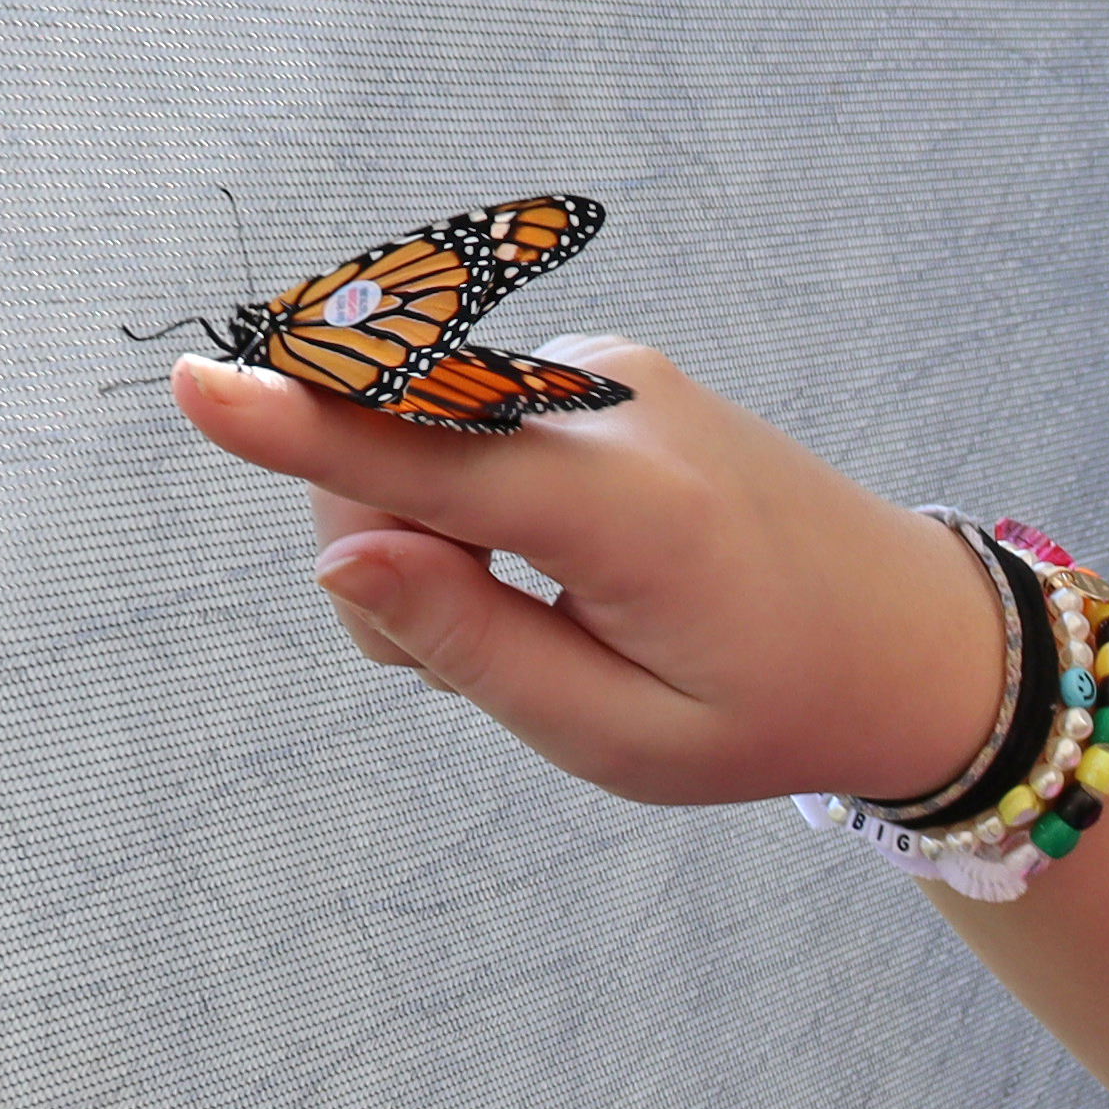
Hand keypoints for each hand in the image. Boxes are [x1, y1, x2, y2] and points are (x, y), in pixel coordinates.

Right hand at [168, 343, 1006, 810]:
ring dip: (423, 543)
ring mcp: (602, 373)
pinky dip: (465, 506)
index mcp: (629, 511)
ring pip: (417, 446)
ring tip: (535, 625)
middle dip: (375, 565)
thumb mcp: (623, 737)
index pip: (433, 461)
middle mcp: (609, 407)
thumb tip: (342, 558)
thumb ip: (474, 648)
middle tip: (466, 665)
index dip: (301, 432)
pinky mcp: (593, 371)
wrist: (909, 635)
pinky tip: (548, 571)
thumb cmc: (772, 708)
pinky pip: (463, 431)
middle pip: (390, 461)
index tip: (199, 386)